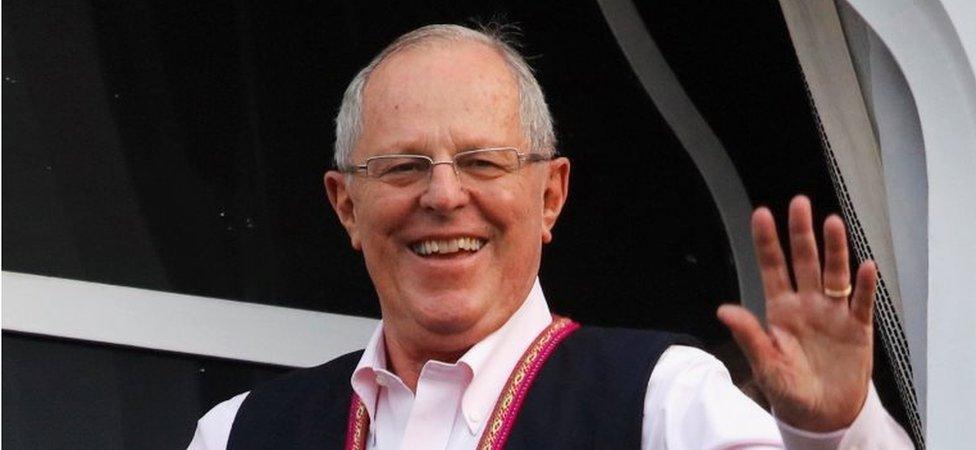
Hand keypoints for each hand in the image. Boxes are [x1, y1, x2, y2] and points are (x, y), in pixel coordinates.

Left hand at [717, 195, 876, 430]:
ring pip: (834, 274)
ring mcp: (833, 313)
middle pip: (804, 261)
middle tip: (799, 204)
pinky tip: (866, 267)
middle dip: (801, 233)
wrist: (822, 414)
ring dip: (834, 250)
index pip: (772, 268)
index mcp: (780, 310)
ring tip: (832, 223)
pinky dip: (865, 286)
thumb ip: (748, 335)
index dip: (767, 242)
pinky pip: (862, 303)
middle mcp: (807, 304)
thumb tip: (723, 310)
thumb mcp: (765, 364)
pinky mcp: (857, 329)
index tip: (762, 214)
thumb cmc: (789, 389)